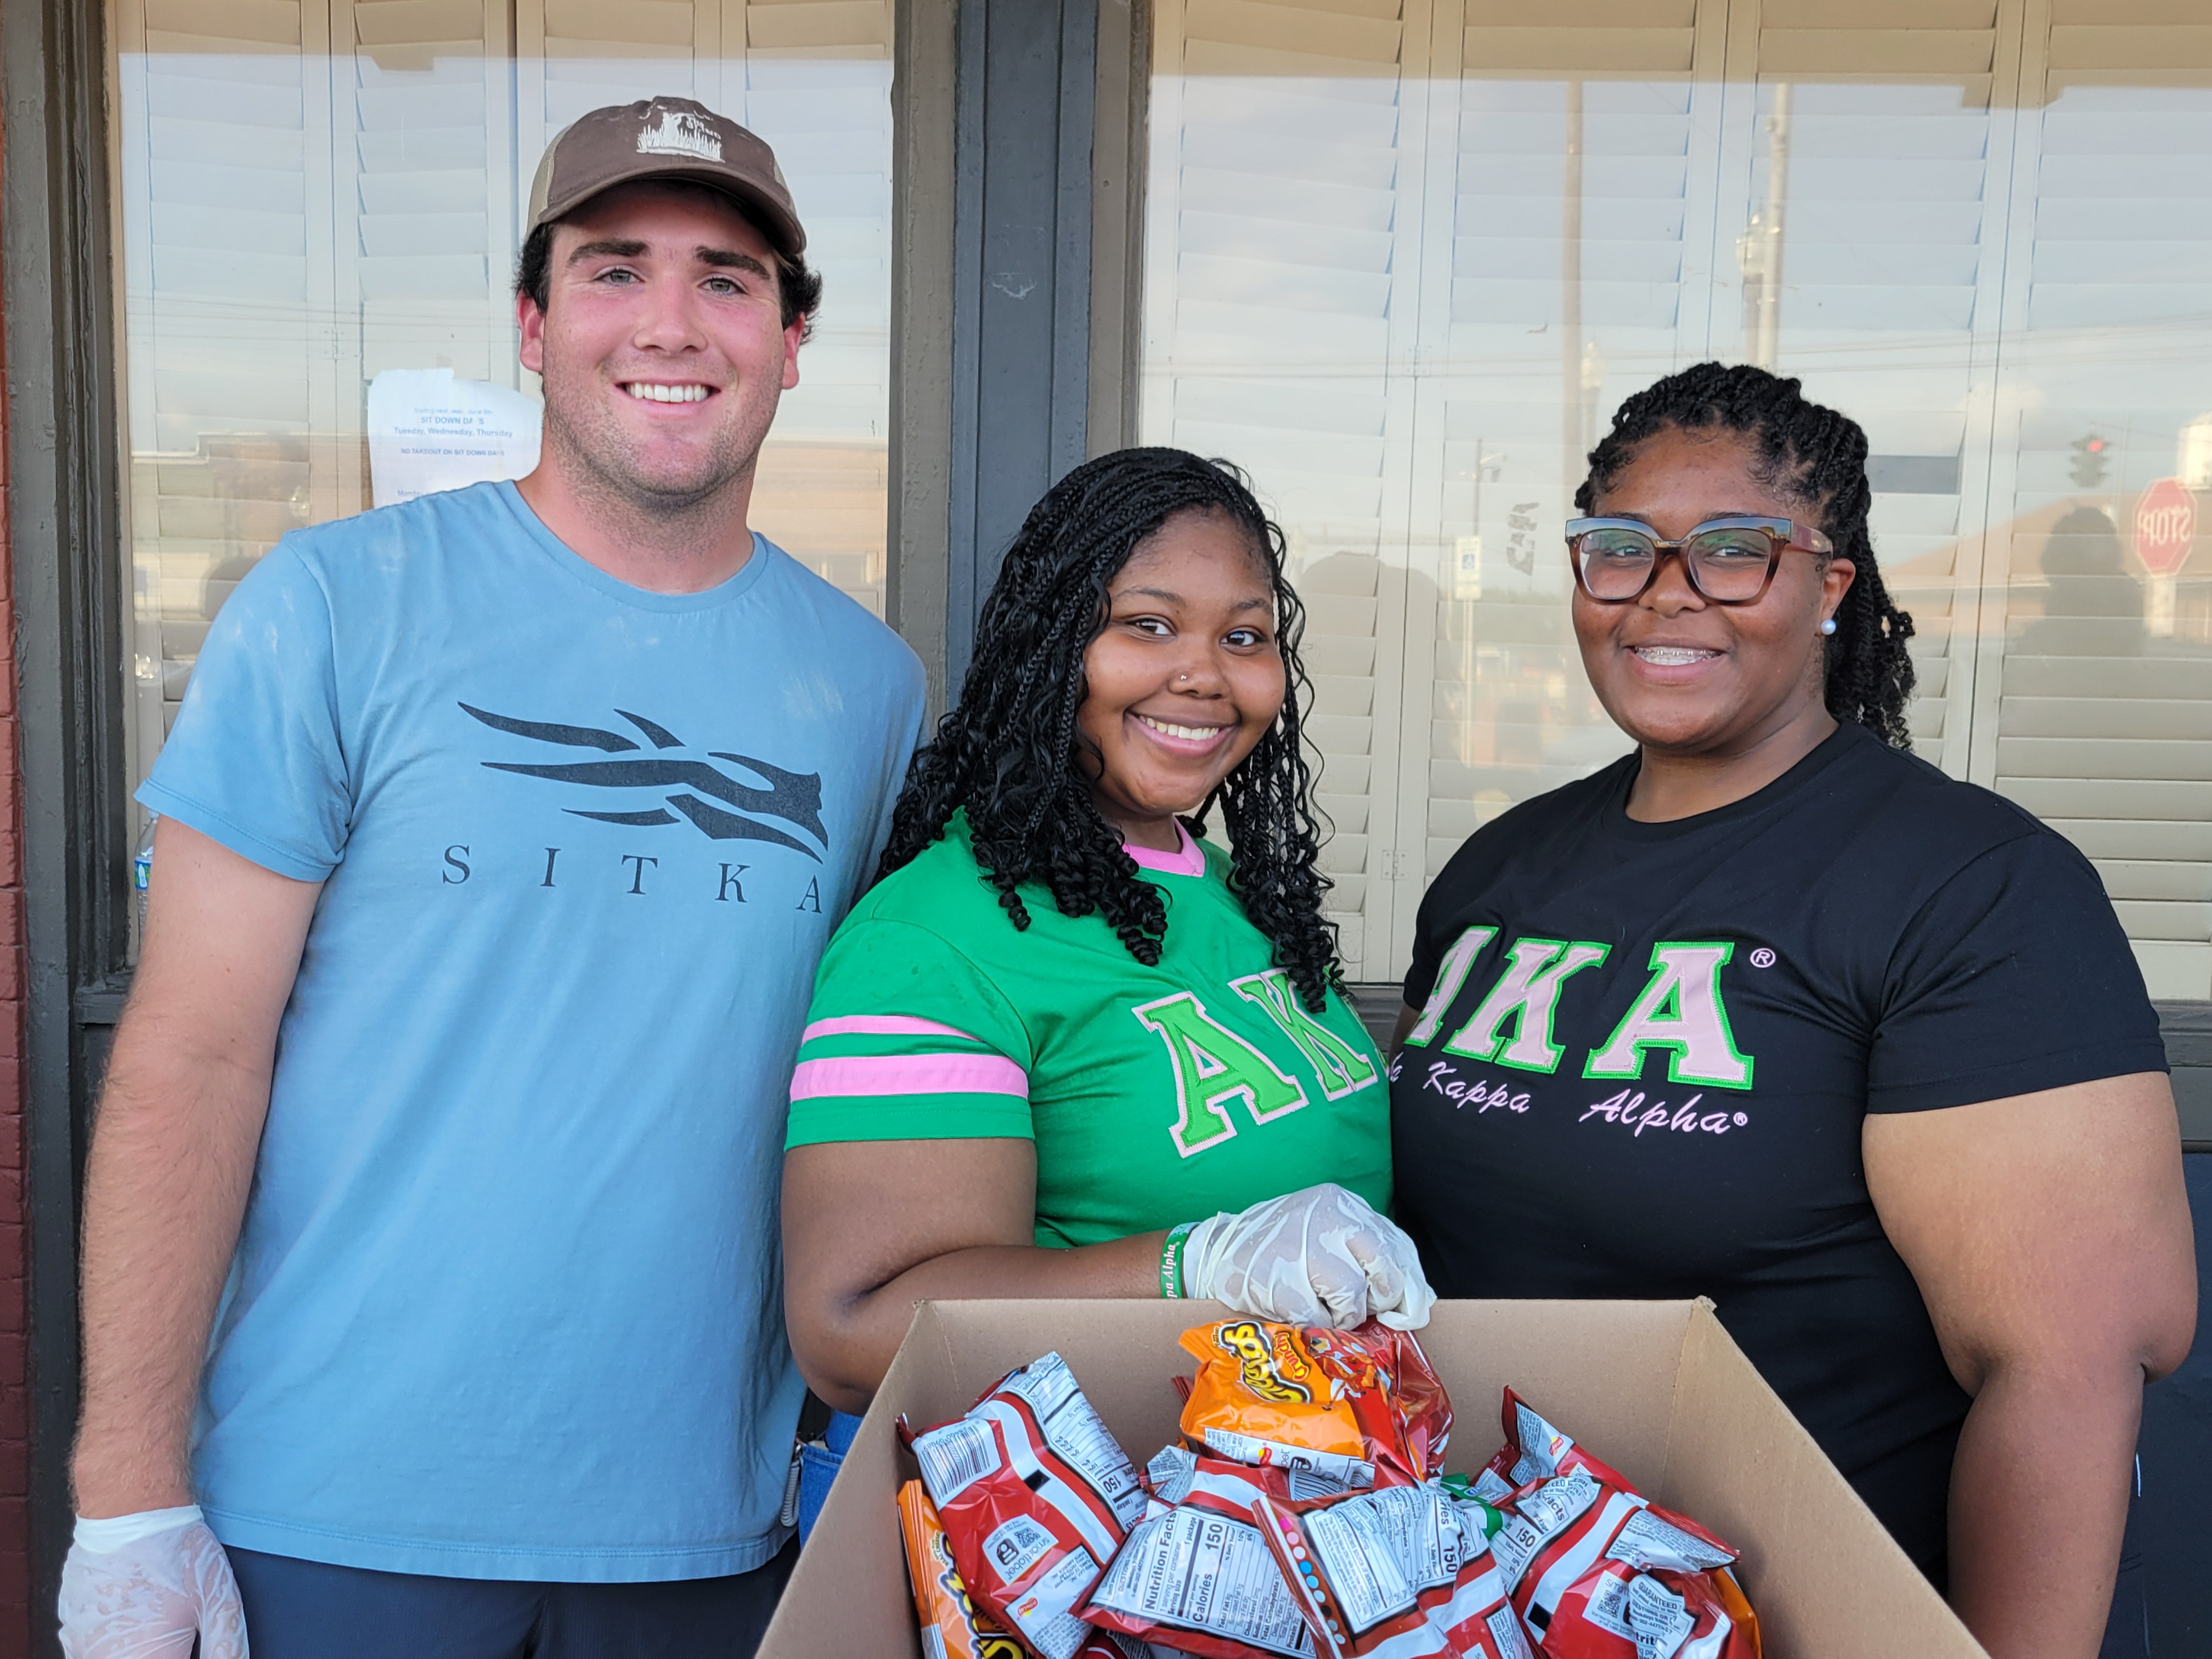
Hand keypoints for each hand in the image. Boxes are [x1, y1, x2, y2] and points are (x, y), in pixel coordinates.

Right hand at [58, 1508, 246, 1658]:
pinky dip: (116, 1639)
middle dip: (165, 1651)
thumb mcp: (219, 1600)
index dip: (188, 1655)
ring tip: (155, 1612)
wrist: (131, 1512)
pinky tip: (134, 1611)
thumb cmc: (176, 1553)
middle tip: (175, 1625)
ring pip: (118, 1658)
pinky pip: (94, 1649)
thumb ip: (226, 1645)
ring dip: (140, 1647)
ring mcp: (81, 1647)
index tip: (193, 1644)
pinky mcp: (70, 1630)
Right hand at [1182, 1183, 1435, 1329]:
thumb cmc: (1282, 1250)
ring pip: (1352, 1297)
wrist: (1216, 1252)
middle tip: (1361, 1310)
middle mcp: (1326, 1217)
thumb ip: (1372, 1260)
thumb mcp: (1329, 1238)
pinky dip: (1313, 1324)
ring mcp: (1301, 1245)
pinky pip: (1317, 1318)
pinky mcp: (1279, 1277)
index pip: (1397, 1246)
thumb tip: (1418, 1303)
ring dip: (1343, 1316)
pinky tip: (1298, 1311)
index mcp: (1343, 1204)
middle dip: (1379, 1300)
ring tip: (1322, 1308)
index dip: (1409, 1286)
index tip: (1408, 1313)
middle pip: (1384, 1268)